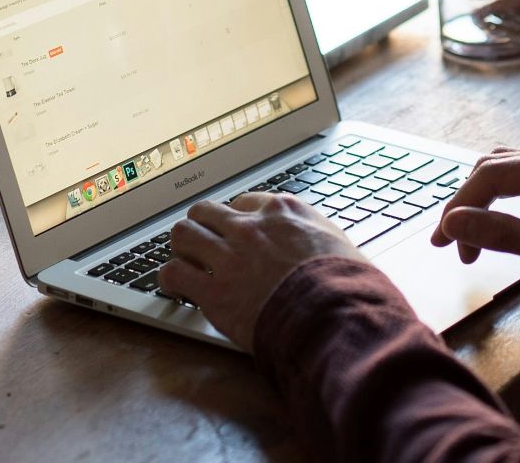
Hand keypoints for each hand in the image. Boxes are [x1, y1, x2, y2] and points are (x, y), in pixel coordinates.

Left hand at [160, 192, 366, 350]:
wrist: (335, 317)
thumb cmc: (349, 287)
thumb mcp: (342, 247)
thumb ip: (320, 240)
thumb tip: (325, 249)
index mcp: (283, 212)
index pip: (245, 202)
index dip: (238, 219)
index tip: (237, 232)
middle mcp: (250, 228)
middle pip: (206, 211)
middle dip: (203, 227)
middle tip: (204, 244)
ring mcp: (228, 257)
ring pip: (182, 234)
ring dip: (182, 248)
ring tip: (184, 261)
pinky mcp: (213, 292)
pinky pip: (173, 273)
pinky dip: (170, 279)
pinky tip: (175, 287)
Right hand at [431, 147, 519, 315]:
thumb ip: (503, 233)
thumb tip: (454, 222)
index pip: (494, 174)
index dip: (461, 205)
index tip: (443, 240)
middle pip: (497, 169)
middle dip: (468, 204)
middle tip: (449, 244)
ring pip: (509, 177)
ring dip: (483, 205)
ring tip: (467, 241)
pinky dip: (503, 208)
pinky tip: (495, 229)